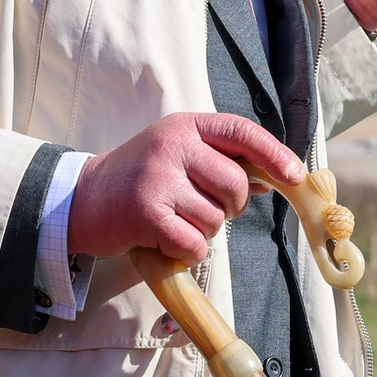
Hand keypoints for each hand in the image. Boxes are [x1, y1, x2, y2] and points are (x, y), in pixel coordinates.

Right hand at [68, 112, 304, 264]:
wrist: (80, 199)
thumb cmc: (141, 177)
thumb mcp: (181, 155)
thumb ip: (223, 162)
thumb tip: (274, 178)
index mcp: (187, 126)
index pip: (242, 132)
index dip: (274, 154)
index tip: (296, 175)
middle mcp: (174, 145)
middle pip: (235, 183)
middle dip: (232, 205)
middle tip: (209, 210)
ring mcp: (158, 178)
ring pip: (216, 217)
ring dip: (205, 230)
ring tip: (177, 221)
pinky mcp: (145, 213)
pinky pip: (193, 242)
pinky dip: (189, 251)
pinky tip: (169, 242)